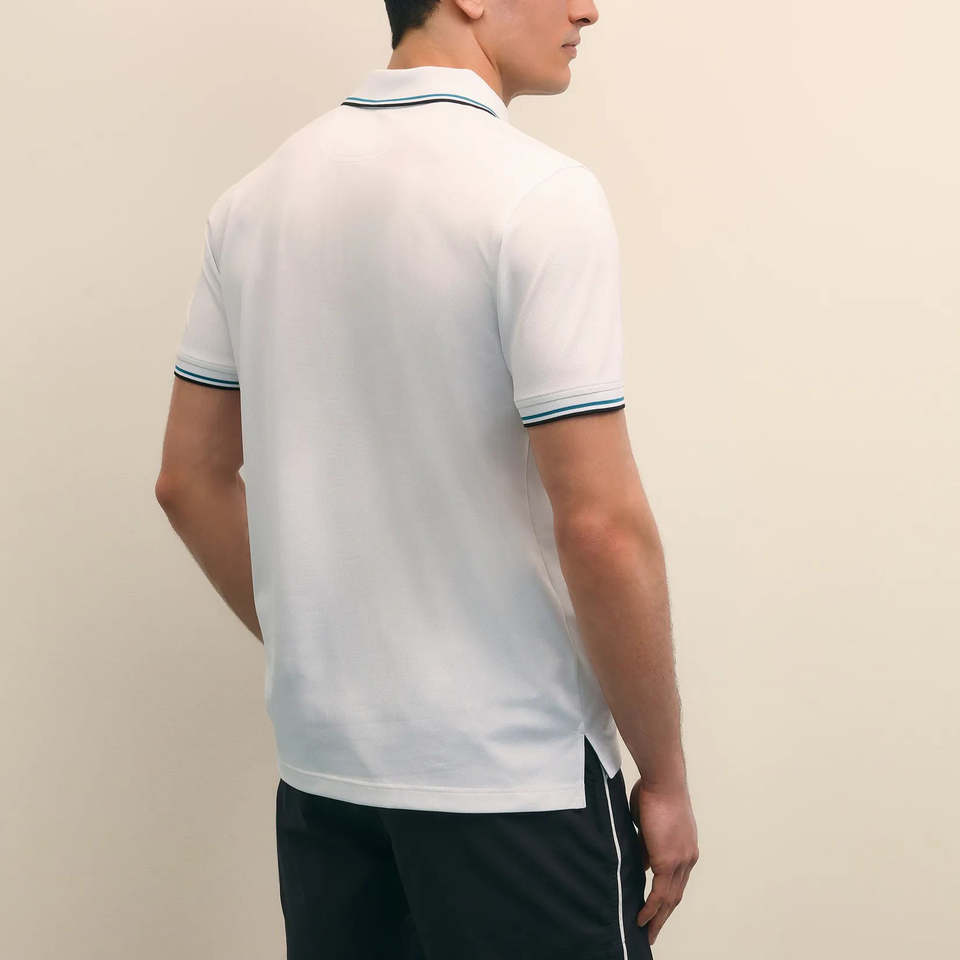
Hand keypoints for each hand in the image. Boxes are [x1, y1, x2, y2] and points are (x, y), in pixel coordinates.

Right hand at [628, 776, 698, 944]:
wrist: (663, 781)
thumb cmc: (654, 793)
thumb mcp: (651, 824)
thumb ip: (648, 845)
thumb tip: (643, 863)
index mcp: (686, 848)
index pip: (677, 880)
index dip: (668, 897)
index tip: (658, 909)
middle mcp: (688, 858)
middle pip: (677, 895)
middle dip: (664, 915)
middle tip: (652, 930)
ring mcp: (680, 861)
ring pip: (669, 899)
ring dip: (657, 918)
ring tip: (646, 932)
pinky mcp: (667, 861)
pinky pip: (658, 893)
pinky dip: (650, 908)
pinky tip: (641, 918)